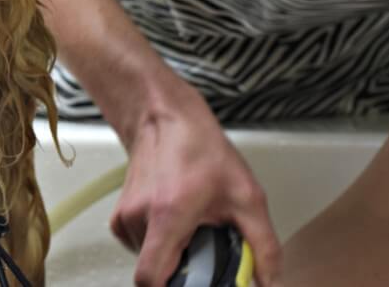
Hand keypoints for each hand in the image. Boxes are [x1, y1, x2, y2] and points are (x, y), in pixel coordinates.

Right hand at [113, 83, 281, 286]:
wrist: (165, 119)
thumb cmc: (199, 148)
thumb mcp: (246, 196)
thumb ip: (263, 245)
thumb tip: (268, 280)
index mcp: (167, 215)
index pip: (150, 279)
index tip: (194, 284)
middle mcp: (139, 217)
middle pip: (156, 272)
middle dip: (184, 273)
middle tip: (206, 253)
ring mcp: (125, 216)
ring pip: (149, 260)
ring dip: (173, 256)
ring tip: (193, 231)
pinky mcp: (120, 216)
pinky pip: (139, 247)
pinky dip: (159, 245)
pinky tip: (176, 224)